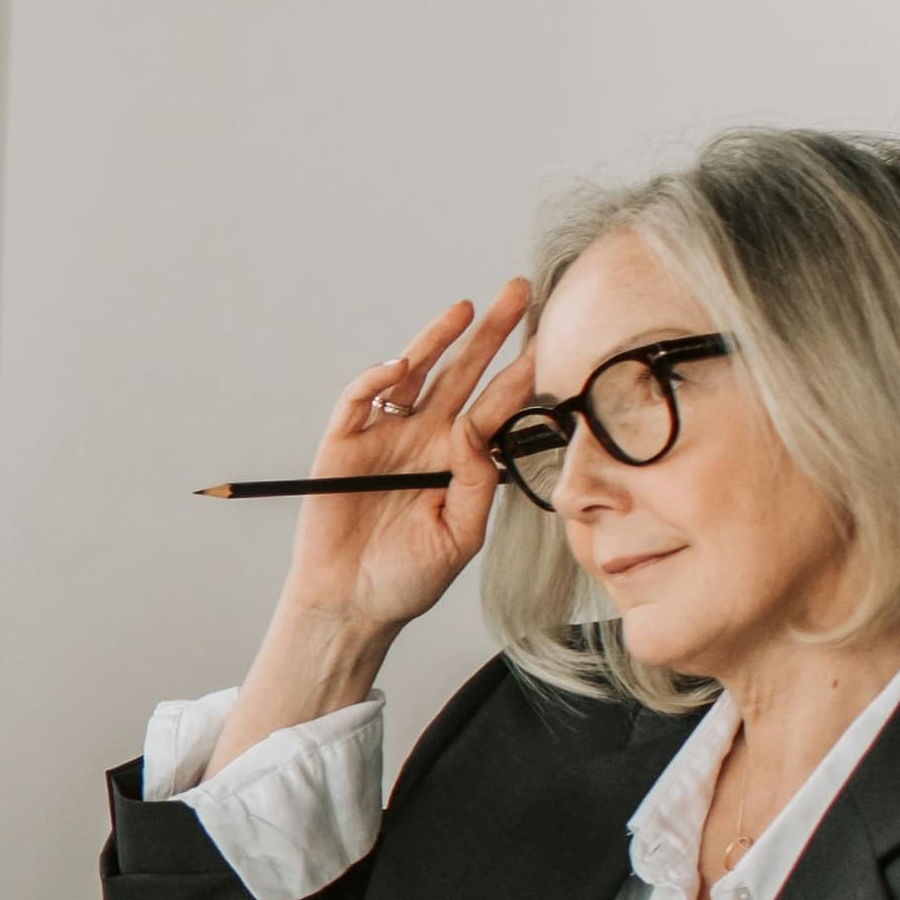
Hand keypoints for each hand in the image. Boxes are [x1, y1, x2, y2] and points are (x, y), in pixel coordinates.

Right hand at [273, 282, 536, 637]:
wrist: (351, 607)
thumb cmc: (406, 579)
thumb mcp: (460, 537)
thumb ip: (476, 484)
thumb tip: (479, 436)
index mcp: (458, 461)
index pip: (498, 405)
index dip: (524, 373)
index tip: (558, 340)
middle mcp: (424, 440)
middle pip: (463, 374)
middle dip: (492, 334)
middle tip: (520, 292)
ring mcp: (383, 439)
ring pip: (414, 376)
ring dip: (437, 340)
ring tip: (465, 309)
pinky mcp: (342, 447)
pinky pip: (358, 402)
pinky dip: (375, 380)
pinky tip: (401, 365)